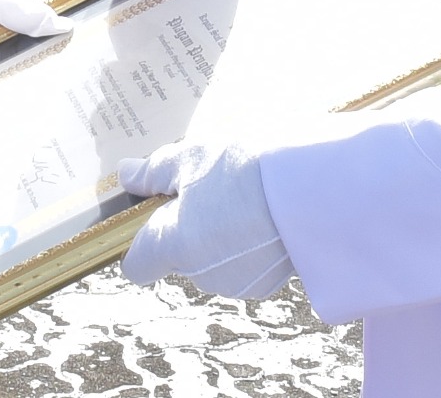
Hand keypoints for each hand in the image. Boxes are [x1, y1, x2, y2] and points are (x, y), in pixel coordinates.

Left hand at [118, 139, 295, 298]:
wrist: (314, 194)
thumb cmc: (244, 171)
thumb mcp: (192, 157)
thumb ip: (153, 171)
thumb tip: (126, 175)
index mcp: (171, 246)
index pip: (137, 265)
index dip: (139, 241)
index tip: (154, 211)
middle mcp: (199, 274)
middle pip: (177, 257)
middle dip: (186, 227)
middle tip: (207, 188)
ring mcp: (235, 283)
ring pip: (212, 261)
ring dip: (218, 236)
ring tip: (243, 198)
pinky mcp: (267, 284)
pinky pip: (244, 265)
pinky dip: (248, 246)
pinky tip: (266, 215)